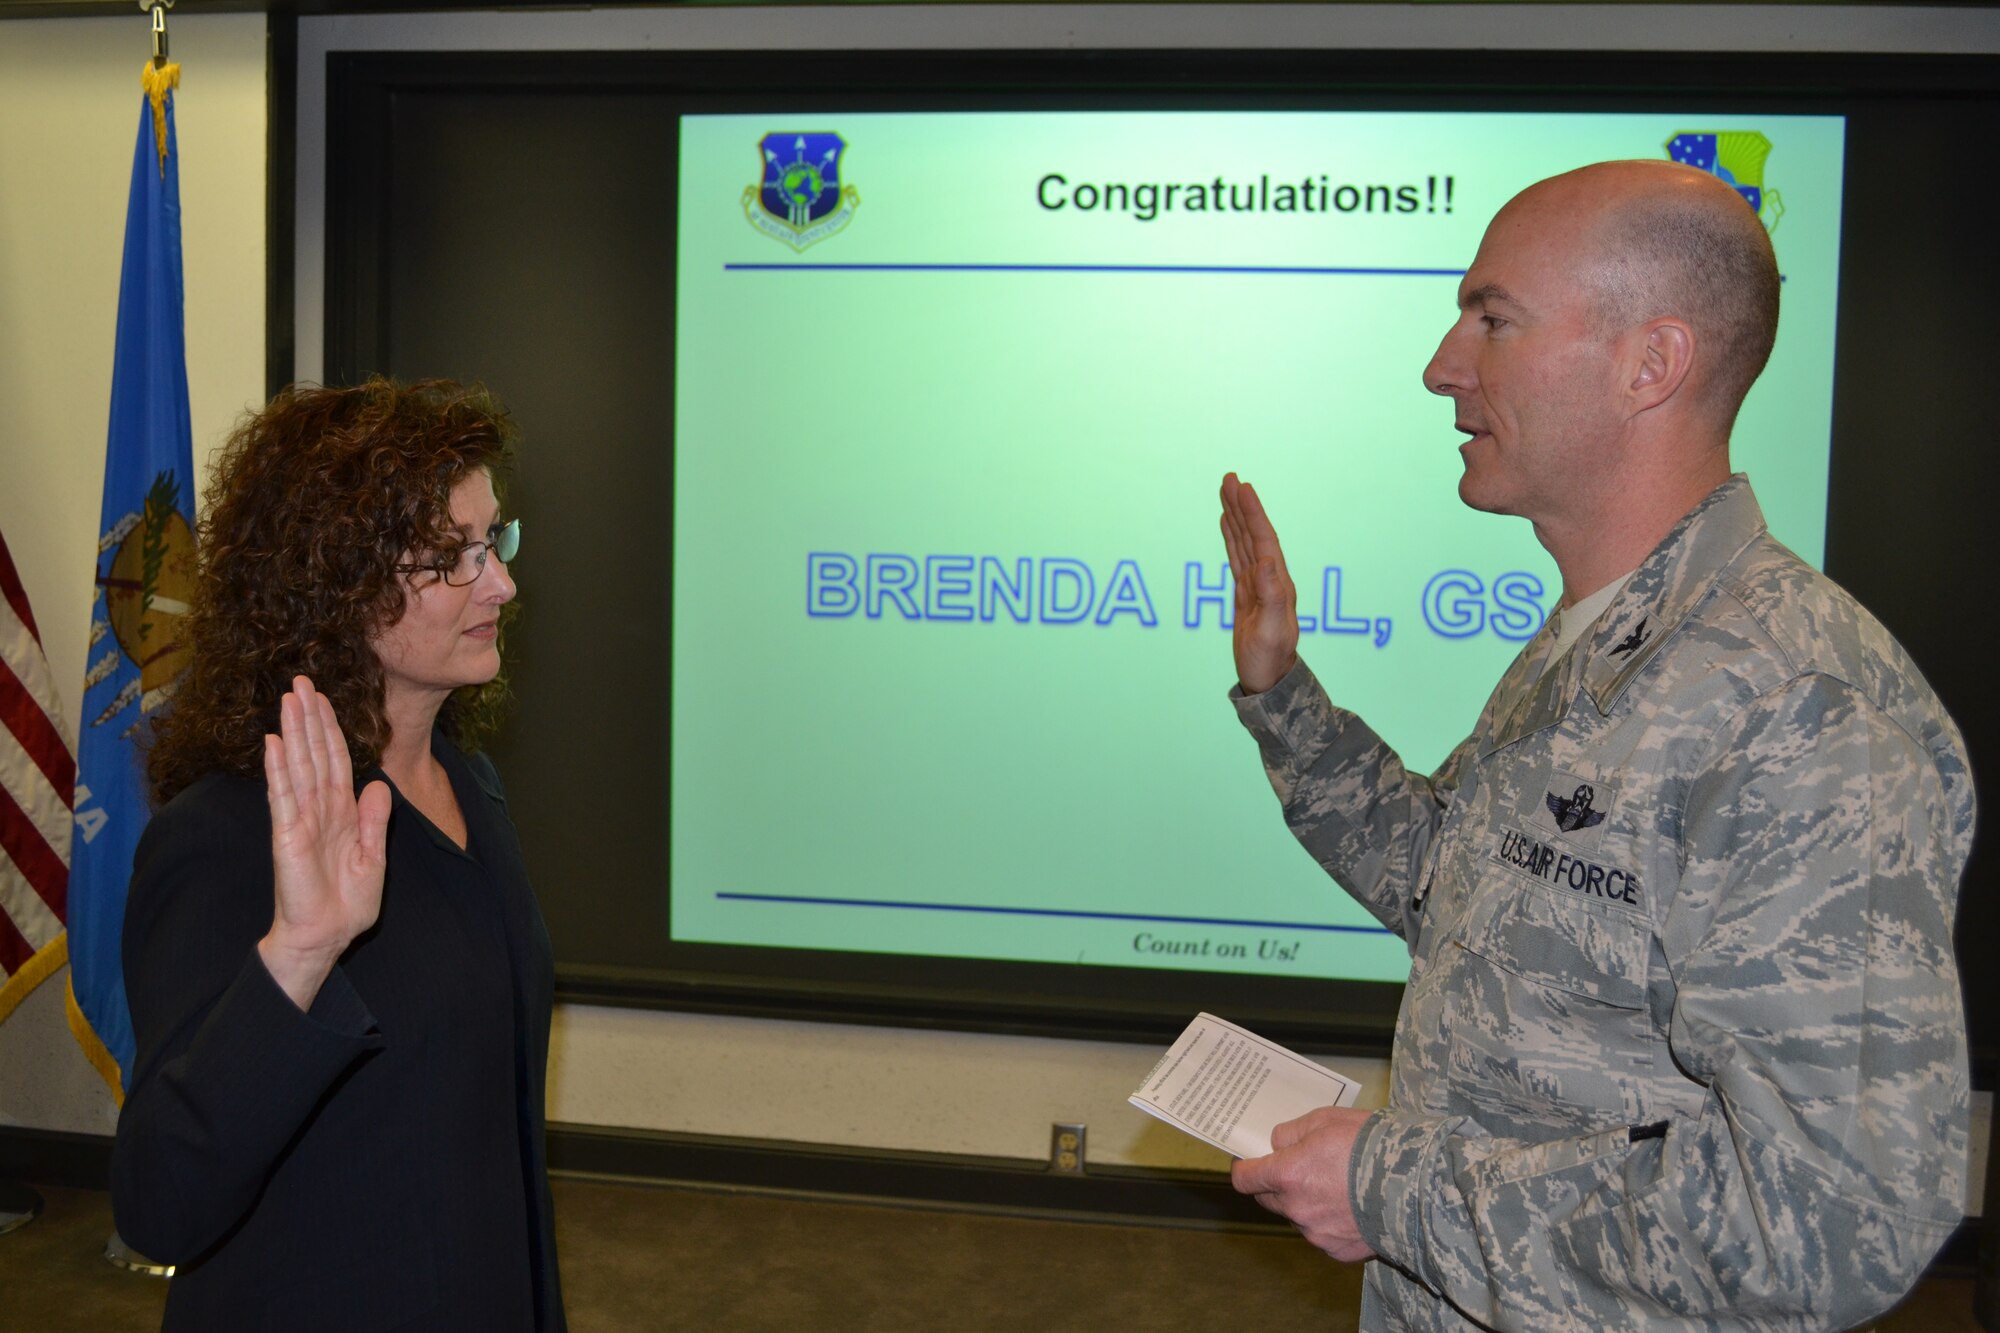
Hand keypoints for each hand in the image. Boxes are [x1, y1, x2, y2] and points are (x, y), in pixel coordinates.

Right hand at [257, 676, 391, 1009]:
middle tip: (301, 681)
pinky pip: (283, 797)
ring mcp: (301, 820)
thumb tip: (377, 785)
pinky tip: (274, 744)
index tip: (324, 698)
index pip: (337, 761)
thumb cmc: (347, 902)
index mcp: (342, 812)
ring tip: (288, 699)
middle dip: (309, 718)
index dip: (331, 729)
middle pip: (315, 754)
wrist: (327, 936)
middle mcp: (319, 810)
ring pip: (298, 767)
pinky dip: (279, 770)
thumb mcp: (373, 858)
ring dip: (294, 733)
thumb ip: (374, 821)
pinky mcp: (286, 836)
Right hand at [1219, 473, 1298, 694]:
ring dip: (1236, 516)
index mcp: (1277, 583)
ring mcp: (1257, 584)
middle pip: (1253, 534)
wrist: (1269, 680)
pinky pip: (1237, 558)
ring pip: (1244, 542)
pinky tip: (1227, 524)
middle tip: (1229, 478)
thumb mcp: (1270, 630)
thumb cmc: (1270, 659)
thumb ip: (1271, 595)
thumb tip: (1265, 561)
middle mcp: (1269, 578)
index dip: (1253, 513)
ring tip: (1226, 492)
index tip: (1242, 488)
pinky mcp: (1246, 593)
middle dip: (1242, 505)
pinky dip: (1231, 537)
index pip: (1263, 540)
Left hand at [1230, 1105, 1376, 1262]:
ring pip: (1298, 1217)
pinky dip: (1330, 1223)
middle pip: (1269, 1200)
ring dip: (1306, 1204)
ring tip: (1337, 1186)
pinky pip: (1323, 1235)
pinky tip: (1352, 1207)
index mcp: (1287, 1175)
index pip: (1245, 1179)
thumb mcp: (1325, 1120)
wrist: (1416, 1183)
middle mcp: (1296, 1208)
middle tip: (1299, 1168)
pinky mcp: (1339, 1251)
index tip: (1248, 1163)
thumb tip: (1277, 1145)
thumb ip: (1292, 1133)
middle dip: (1276, 1185)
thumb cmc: (1370, 1145)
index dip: (1244, 1170)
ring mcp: (1317, 1233)